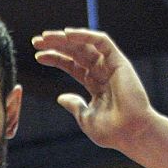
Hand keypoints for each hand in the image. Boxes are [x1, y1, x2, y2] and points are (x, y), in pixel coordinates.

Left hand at [33, 28, 156, 152]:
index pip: (72, 66)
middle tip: (36, 41)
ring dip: (65, 38)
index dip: (55, 59)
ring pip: (85, 45)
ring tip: (45, 37)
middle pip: (76, 52)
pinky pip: (101, 42)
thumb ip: (75, 106)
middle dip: (56, 45)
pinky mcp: (119, 61)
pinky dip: (85, 35)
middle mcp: (102, 72)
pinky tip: (67, 34)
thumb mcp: (86, 119)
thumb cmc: (112, 131)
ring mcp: (110, 66)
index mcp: (95, 85)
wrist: (131, 133)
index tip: (38, 56)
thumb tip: (60, 98)